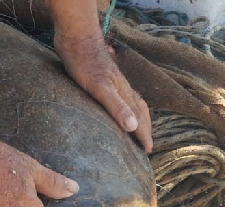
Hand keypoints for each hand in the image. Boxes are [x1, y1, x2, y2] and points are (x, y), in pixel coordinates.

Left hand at [46, 0, 152, 152]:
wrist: (76, 38)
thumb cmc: (85, 63)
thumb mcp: (100, 88)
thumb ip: (116, 107)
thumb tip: (133, 127)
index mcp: (123, 94)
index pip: (139, 119)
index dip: (144, 135)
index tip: (148, 151)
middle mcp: (122, 88)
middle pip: (139, 111)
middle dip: (144, 129)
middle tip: (146, 145)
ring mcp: (113, 82)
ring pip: (131, 103)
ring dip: (136, 117)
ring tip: (136, 128)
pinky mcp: (103, 78)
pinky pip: (119, 97)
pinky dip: (123, 106)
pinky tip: (116, 105)